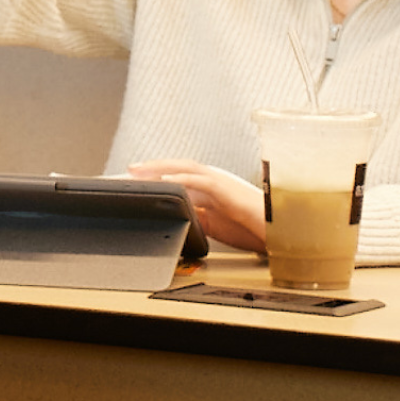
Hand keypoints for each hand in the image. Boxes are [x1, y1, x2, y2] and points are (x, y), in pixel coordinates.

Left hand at [130, 159, 269, 252]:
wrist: (275, 232)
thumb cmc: (248, 227)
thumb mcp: (212, 225)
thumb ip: (194, 218)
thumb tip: (172, 220)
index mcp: (207, 188)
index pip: (175, 177)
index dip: (152, 177)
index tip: (128, 181)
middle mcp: (211, 180)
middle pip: (175, 168)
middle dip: (148, 169)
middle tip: (124, 173)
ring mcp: (219, 182)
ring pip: (185, 168)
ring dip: (159, 168)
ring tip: (137, 171)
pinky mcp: (226, 190)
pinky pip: (201, 181)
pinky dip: (182, 179)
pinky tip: (165, 181)